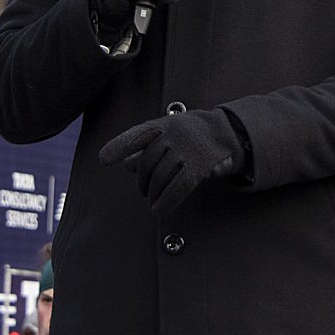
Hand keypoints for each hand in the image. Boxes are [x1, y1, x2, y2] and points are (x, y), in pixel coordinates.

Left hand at [98, 110, 244, 213]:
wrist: (231, 134)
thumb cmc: (194, 136)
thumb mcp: (170, 136)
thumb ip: (148, 149)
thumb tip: (125, 165)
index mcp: (164, 125)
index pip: (137, 135)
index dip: (119, 147)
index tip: (103, 159)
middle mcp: (174, 134)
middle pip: (147, 163)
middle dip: (143, 182)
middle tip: (145, 192)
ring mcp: (188, 149)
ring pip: (160, 177)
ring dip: (153, 194)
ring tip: (153, 201)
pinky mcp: (200, 166)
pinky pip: (177, 188)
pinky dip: (166, 201)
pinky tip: (158, 210)